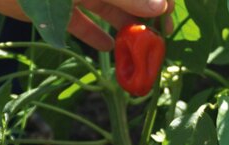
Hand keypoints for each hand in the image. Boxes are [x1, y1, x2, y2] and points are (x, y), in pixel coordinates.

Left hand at [0, 0, 173, 50]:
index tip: (171, 19)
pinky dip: (96, 37)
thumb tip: (161, 6)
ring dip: (124, 31)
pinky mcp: (57, 10)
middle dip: (144, 19)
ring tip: (139, 54)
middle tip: (160, 43)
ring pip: (107, 12)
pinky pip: (83, 24)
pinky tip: (110, 51)